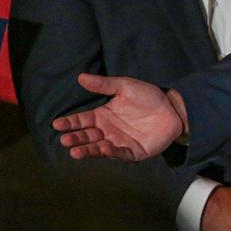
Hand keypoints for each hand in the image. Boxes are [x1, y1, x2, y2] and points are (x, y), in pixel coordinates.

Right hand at [52, 74, 184, 160]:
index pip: (82, 120)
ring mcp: (119, 142)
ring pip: (99, 148)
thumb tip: (81, 77)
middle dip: (75, 138)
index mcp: (103, 116)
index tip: (57, 124)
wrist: (173, 108)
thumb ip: (104, 84)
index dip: (69, 122)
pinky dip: (111, 152)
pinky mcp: (133, 152)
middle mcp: (107, 131)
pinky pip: (120, 153)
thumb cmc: (148, 97)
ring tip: (74, 152)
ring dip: (87, 150)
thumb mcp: (125, 86)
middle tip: (64, 140)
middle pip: (87, 136)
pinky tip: (104, 148)